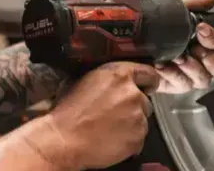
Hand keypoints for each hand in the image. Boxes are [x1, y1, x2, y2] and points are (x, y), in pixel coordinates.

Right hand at [45, 61, 160, 169]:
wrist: (64, 139)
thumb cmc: (69, 112)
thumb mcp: (86, 80)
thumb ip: (109, 78)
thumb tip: (118, 81)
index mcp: (119, 75)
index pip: (148, 73)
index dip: (149, 81)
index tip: (149, 86)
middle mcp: (132, 93)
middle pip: (145, 100)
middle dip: (134, 107)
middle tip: (116, 114)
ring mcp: (137, 116)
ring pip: (142, 120)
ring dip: (132, 123)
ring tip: (110, 128)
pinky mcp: (137, 137)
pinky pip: (139, 138)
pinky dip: (130, 140)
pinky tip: (112, 139)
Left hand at [155, 0, 213, 93]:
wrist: (130, 36)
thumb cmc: (155, 24)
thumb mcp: (173, 9)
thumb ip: (192, 4)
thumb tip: (210, 1)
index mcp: (203, 44)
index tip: (202, 28)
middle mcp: (199, 62)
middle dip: (209, 58)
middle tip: (195, 47)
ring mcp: (188, 76)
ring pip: (202, 79)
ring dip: (191, 67)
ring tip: (177, 56)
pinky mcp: (174, 85)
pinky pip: (180, 84)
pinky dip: (172, 74)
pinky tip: (162, 64)